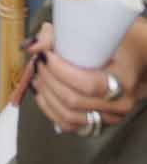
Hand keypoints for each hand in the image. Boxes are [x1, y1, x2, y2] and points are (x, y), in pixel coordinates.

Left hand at [34, 17, 146, 132]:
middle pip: (74, 100)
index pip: (88, 84)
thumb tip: (34, 46)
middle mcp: (119, 105)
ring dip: (46, 95)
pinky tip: (41, 93)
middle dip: (49, 80)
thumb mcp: (93, 36)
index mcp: (123, 82)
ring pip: (69, 116)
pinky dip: (50, 109)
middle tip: (38, 62)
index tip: (46, 55)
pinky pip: (68, 126)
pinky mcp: (97, 127)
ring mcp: (108, 119)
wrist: (130, 64)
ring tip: (38, 76)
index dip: (61, 71)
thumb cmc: (111, 47)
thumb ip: (60, 37)